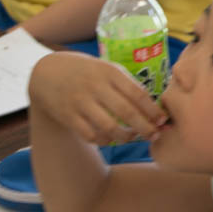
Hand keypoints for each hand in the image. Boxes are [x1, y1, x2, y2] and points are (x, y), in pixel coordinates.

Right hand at [29, 52, 166, 144]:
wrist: (48, 72)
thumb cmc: (89, 73)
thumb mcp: (108, 70)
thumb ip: (128, 86)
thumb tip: (155, 109)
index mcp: (110, 72)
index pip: (138, 94)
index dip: (153, 110)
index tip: (163, 120)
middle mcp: (96, 86)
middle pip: (126, 112)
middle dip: (145, 127)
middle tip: (155, 135)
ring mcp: (80, 102)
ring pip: (109, 127)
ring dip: (126, 137)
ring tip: (133, 137)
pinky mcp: (67, 116)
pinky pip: (90, 135)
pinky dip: (105, 141)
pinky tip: (112, 139)